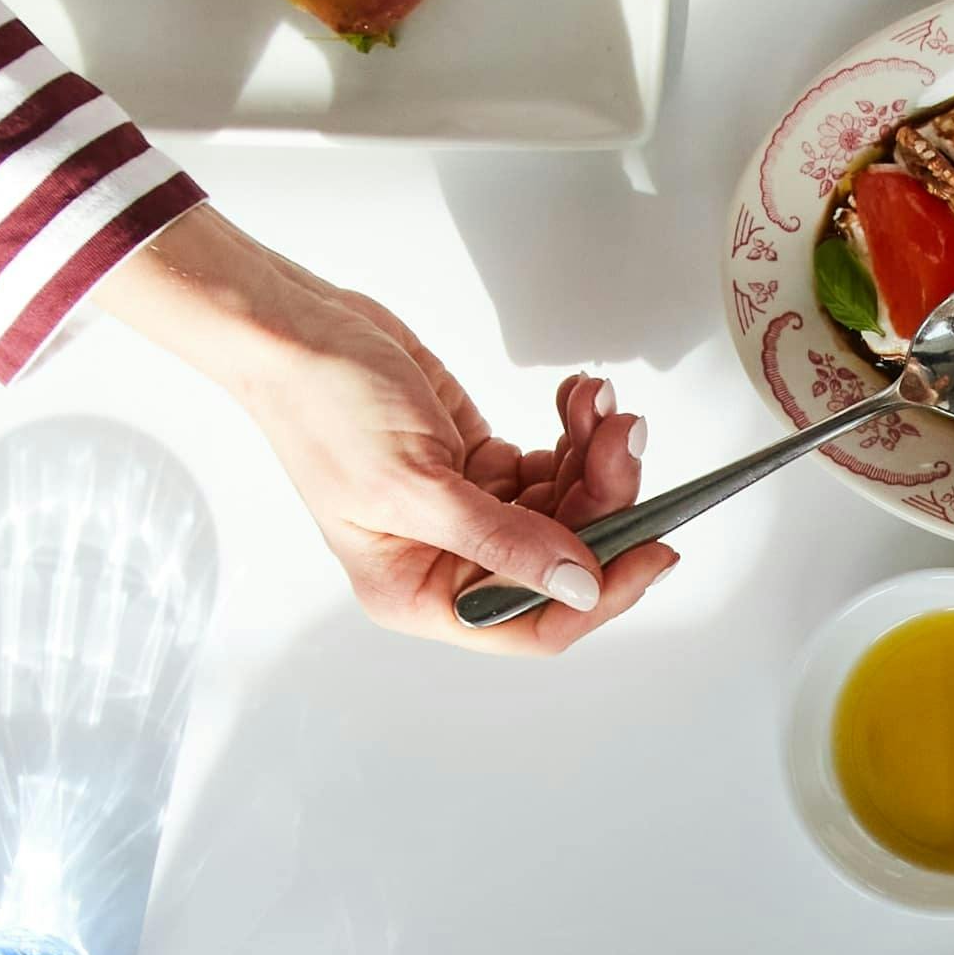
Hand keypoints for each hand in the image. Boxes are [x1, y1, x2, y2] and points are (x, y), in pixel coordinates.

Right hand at [86, 207, 675, 648]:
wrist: (297, 329)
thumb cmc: (323, 407)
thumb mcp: (414, 484)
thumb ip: (503, 541)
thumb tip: (580, 585)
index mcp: (418, 592)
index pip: (531, 625)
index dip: (601, 595)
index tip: (656, 548)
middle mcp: (445, 562)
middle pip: (562, 559)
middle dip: (605, 499)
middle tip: (625, 439)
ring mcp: (466, 512)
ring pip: (566, 507)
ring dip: (595, 456)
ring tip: (600, 407)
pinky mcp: (477, 465)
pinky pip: (551, 463)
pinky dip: (574, 432)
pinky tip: (578, 397)